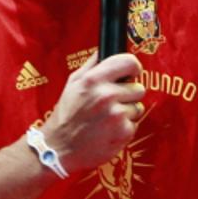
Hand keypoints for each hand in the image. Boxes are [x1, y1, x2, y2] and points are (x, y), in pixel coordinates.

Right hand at [39, 52, 144, 173]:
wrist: (58, 149)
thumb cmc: (66, 115)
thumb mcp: (72, 84)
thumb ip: (91, 65)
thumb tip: (105, 49)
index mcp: (93, 80)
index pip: (129, 62)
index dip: (133, 68)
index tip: (131, 73)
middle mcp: (106, 95)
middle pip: (138, 88)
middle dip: (128, 95)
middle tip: (111, 104)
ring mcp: (116, 115)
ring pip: (138, 107)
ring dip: (127, 113)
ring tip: (107, 119)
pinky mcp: (123, 132)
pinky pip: (134, 124)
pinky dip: (124, 128)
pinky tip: (108, 131)